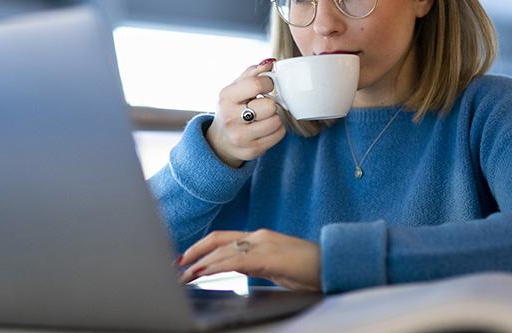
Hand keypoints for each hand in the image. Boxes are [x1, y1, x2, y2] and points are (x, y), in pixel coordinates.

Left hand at [177, 229, 321, 291]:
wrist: (334, 266)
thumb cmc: (311, 269)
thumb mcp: (277, 267)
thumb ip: (257, 265)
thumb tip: (240, 270)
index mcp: (261, 238)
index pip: (224, 238)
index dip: (202, 247)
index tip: (186, 259)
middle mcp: (259, 236)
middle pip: (217, 240)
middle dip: (194, 252)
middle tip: (177, 265)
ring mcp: (264, 244)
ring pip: (222, 250)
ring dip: (199, 263)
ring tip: (183, 275)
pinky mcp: (268, 257)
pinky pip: (235, 261)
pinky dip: (215, 266)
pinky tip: (203, 273)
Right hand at [205, 59, 285, 167]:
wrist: (220, 142)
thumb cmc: (231, 109)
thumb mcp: (234, 89)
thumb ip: (252, 73)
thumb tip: (271, 62)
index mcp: (226, 98)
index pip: (256, 84)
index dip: (268, 83)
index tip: (266, 87)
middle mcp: (231, 118)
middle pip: (270, 106)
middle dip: (271, 103)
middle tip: (263, 105)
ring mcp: (241, 137)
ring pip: (276, 121)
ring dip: (275, 117)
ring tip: (264, 117)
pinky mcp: (252, 150)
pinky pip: (279, 134)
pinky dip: (277, 129)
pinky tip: (266, 128)